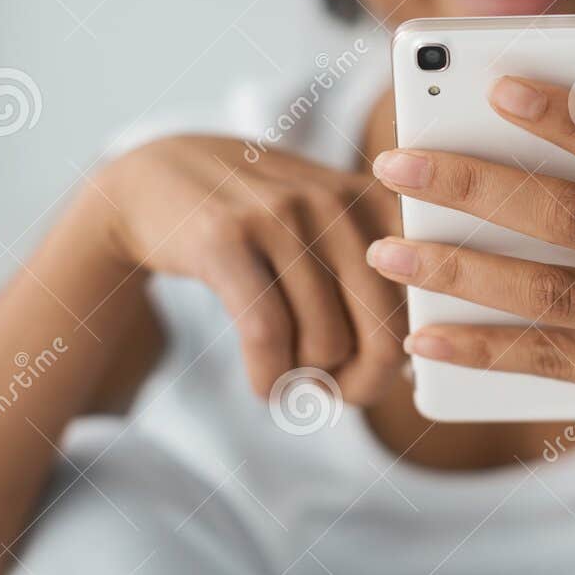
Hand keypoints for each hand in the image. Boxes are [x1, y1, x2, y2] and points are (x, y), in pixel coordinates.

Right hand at [98, 135, 405, 403]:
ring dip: (305, 382)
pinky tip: (265, 385)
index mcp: (374, 199)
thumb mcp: (324, 226)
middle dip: (364, 384)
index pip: (421, 301)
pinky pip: (267, 335)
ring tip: (287, 377)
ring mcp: (278, 215)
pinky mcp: (224, 238)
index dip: (402, 358)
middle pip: (383, 331)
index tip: (372, 374)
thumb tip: (410, 365)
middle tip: (334, 396)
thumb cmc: (256, 223)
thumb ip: (374, 278)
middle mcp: (334, 200)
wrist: (153, 178)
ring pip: (325, 341)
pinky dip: (270, 379)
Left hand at [363, 75, 574, 450]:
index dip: (561, 115)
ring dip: (456, 270)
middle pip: (567, 215)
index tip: (491, 88)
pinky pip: (551, 362)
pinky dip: (483, 348)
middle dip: (470, 185)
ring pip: (545, 292)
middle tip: (394, 164)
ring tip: (389, 250)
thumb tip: (573, 127)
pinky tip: (426, 337)